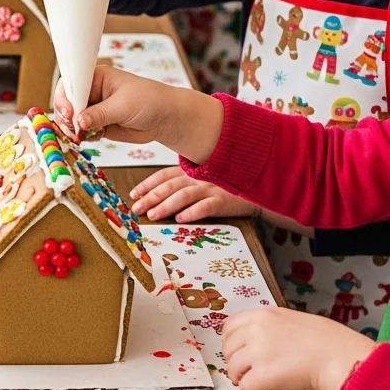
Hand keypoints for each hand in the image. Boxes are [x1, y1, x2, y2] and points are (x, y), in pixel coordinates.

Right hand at [52, 66, 222, 161]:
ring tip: (82, 136)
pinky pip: (80, 131)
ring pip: (71, 120)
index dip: (65, 98)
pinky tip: (93, 137)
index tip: (69, 113)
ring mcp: (92, 109)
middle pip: (66, 103)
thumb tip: (79, 122)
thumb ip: (99, 114)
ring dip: (72, 130)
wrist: (165, 118)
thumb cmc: (149, 100)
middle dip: (66, 118)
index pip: (70, 83)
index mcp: (95, 77)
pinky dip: (81, 137)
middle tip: (75, 129)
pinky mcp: (96, 125)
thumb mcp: (123, 105)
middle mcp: (90, 92)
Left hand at [129, 166, 258, 221]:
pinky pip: (205, 206)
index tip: (133, 194)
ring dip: (166, 205)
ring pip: (183, 195)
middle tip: (137, 209)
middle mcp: (198, 177)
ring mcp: (211, 188)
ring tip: (153, 215)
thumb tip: (155, 196)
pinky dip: (192, 212)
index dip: (147, 184)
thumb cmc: (224, 187)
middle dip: (150, 197)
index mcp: (191, 170)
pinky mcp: (224, 200)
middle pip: (169, 186)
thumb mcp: (201, 179)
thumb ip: (182, 183)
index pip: (164, 175)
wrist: (255, 190)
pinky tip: (180, 219)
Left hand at [223, 308, 376, 389]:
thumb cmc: (327, 341)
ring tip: (253, 381)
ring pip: (232, 367)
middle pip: (228, 348)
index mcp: (263, 315)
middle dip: (234, 360)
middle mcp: (256, 331)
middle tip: (244, 369)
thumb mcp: (293, 320)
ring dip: (240, 376)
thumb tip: (258, 339)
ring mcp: (257, 353)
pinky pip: (244, 386)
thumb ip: (271, 326)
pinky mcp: (262, 375)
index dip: (231, 341)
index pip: (229, 326)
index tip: (237, 350)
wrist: (340, 357)